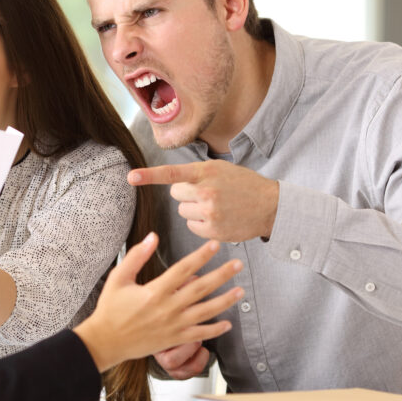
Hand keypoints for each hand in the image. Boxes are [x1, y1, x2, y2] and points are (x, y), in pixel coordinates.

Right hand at [73, 235, 243, 371]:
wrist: (106, 341)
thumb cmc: (110, 308)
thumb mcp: (119, 278)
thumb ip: (136, 256)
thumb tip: (152, 237)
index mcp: (155, 291)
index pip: (184, 269)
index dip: (201, 256)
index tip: (215, 245)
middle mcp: (168, 308)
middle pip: (201, 288)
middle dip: (222, 275)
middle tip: (238, 264)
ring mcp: (173, 325)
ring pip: (206, 311)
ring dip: (225, 300)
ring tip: (241, 290)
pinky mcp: (174, 340)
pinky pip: (200, 335)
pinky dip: (215, 330)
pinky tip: (228, 323)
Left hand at [129, 161, 278, 241]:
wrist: (270, 206)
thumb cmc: (243, 184)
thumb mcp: (221, 169)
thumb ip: (197, 173)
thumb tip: (173, 183)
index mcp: (206, 172)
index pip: (172, 173)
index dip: (149, 175)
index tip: (131, 177)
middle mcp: (206, 192)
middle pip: (175, 195)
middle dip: (186, 194)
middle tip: (207, 193)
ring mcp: (210, 213)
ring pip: (183, 211)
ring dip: (194, 209)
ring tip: (216, 205)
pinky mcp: (213, 231)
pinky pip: (192, 226)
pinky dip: (201, 224)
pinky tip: (218, 218)